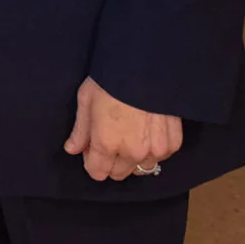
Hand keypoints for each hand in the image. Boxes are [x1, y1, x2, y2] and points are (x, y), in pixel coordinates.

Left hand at [63, 76, 182, 180]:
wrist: (146, 69)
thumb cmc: (110, 82)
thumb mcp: (86, 101)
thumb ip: (80, 131)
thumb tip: (72, 150)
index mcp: (107, 144)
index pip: (97, 173)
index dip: (91, 162)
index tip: (92, 148)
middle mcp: (132, 153)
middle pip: (119, 174)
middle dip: (111, 162)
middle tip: (110, 140)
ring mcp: (155, 150)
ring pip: (141, 168)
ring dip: (133, 159)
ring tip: (130, 136)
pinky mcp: (173, 144)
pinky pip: (160, 157)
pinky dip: (152, 150)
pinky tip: (147, 132)